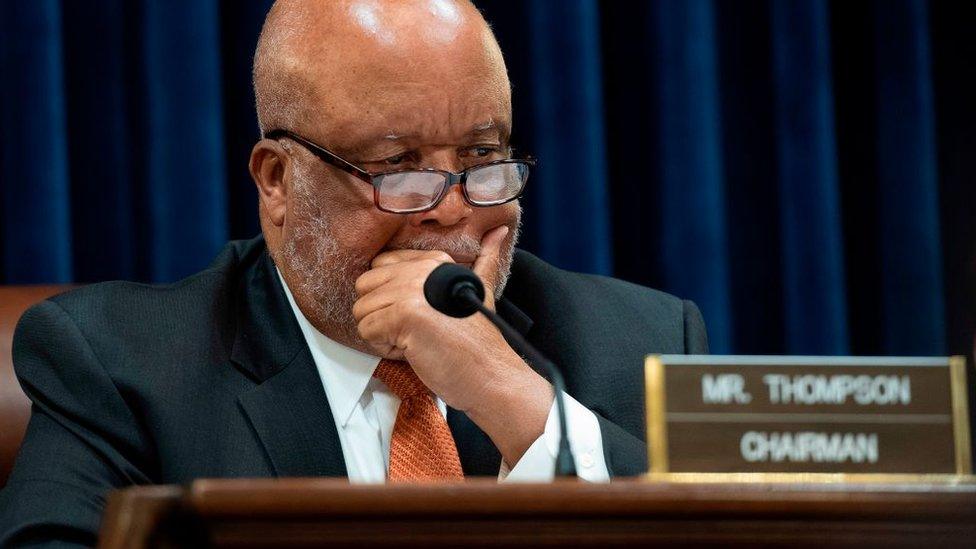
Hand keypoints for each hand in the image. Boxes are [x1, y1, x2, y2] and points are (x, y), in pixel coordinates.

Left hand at [352, 225, 551, 463]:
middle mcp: (420, 270)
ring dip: (382, 334)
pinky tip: (412, 349)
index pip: (381, 265)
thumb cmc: (480, 343)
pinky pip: (366, 330)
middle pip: (365, 286)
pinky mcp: (402, 315)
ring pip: (362, 310)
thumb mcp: (482, 289)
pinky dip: (384, 348)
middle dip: (380, 314)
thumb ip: (485, 259)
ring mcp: (410, 290)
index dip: (390, 295)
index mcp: (434, 262)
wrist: (491, 374)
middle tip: (410, 329)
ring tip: (414, 340)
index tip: (414, 312)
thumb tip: (498, 231)